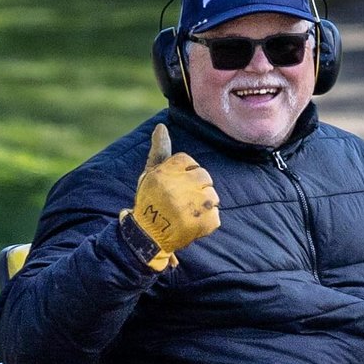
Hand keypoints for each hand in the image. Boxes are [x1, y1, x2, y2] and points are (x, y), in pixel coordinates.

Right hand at [127, 122, 219, 268]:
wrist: (146, 237)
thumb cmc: (149, 201)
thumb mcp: (150, 174)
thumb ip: (159, 150)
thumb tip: (161, 126)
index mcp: (164, 174)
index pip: (190, 162)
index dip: (186, 173)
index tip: (176, 185)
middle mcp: (176, 189)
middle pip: (205, 177)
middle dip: (197, 188)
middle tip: (184, 200)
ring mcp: (190, 208)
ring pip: (213, 196)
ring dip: (204, 205)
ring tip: (189, 213)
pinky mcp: (200, 225)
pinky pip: (216, 216)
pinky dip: (208, 221)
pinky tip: (193, 225)